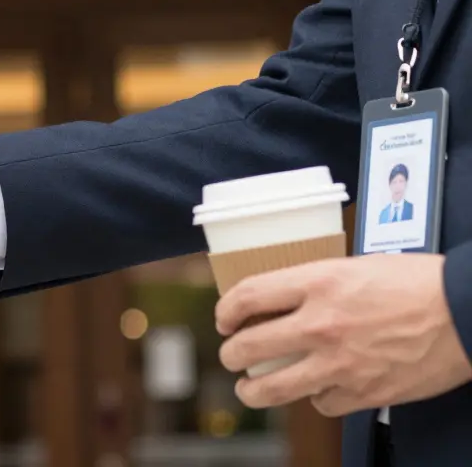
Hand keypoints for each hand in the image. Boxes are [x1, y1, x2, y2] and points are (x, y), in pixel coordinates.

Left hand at [216, 254, 471, 416]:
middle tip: (231, 356)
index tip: (224, 320)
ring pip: (270, 388)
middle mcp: (320, 324)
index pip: (246, 296)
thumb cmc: (418, 283)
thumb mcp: (355, 267)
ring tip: (250, 388)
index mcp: (317, 283)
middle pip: (247, 347)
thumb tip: (283, 300)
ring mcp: (338, 363)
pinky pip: (321, 404)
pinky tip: (320, 390)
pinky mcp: (362, 392)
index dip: (226, 310)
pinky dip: (318, 399)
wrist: (465, 312)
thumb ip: (315, 284)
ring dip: (253, 390)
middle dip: (230, 355)